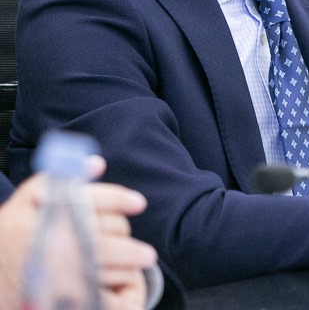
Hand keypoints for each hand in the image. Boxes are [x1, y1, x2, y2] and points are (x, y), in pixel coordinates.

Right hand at [0, 157, 156, 309]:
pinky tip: (129, 290)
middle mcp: (51, 240)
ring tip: (145, 259)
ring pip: (102, 264)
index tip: (139, 203)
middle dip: (127, 239)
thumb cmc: (12, 231)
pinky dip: (115, 293)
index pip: (91, 201)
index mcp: (46, 213)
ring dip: (129, 261)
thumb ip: (61, 179)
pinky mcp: (54, 294)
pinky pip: (94, 292)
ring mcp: (53, 269)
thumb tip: (97, 163)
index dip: (120, 200)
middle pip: (103, 235)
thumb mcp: (26, 199)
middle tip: (146, 248)